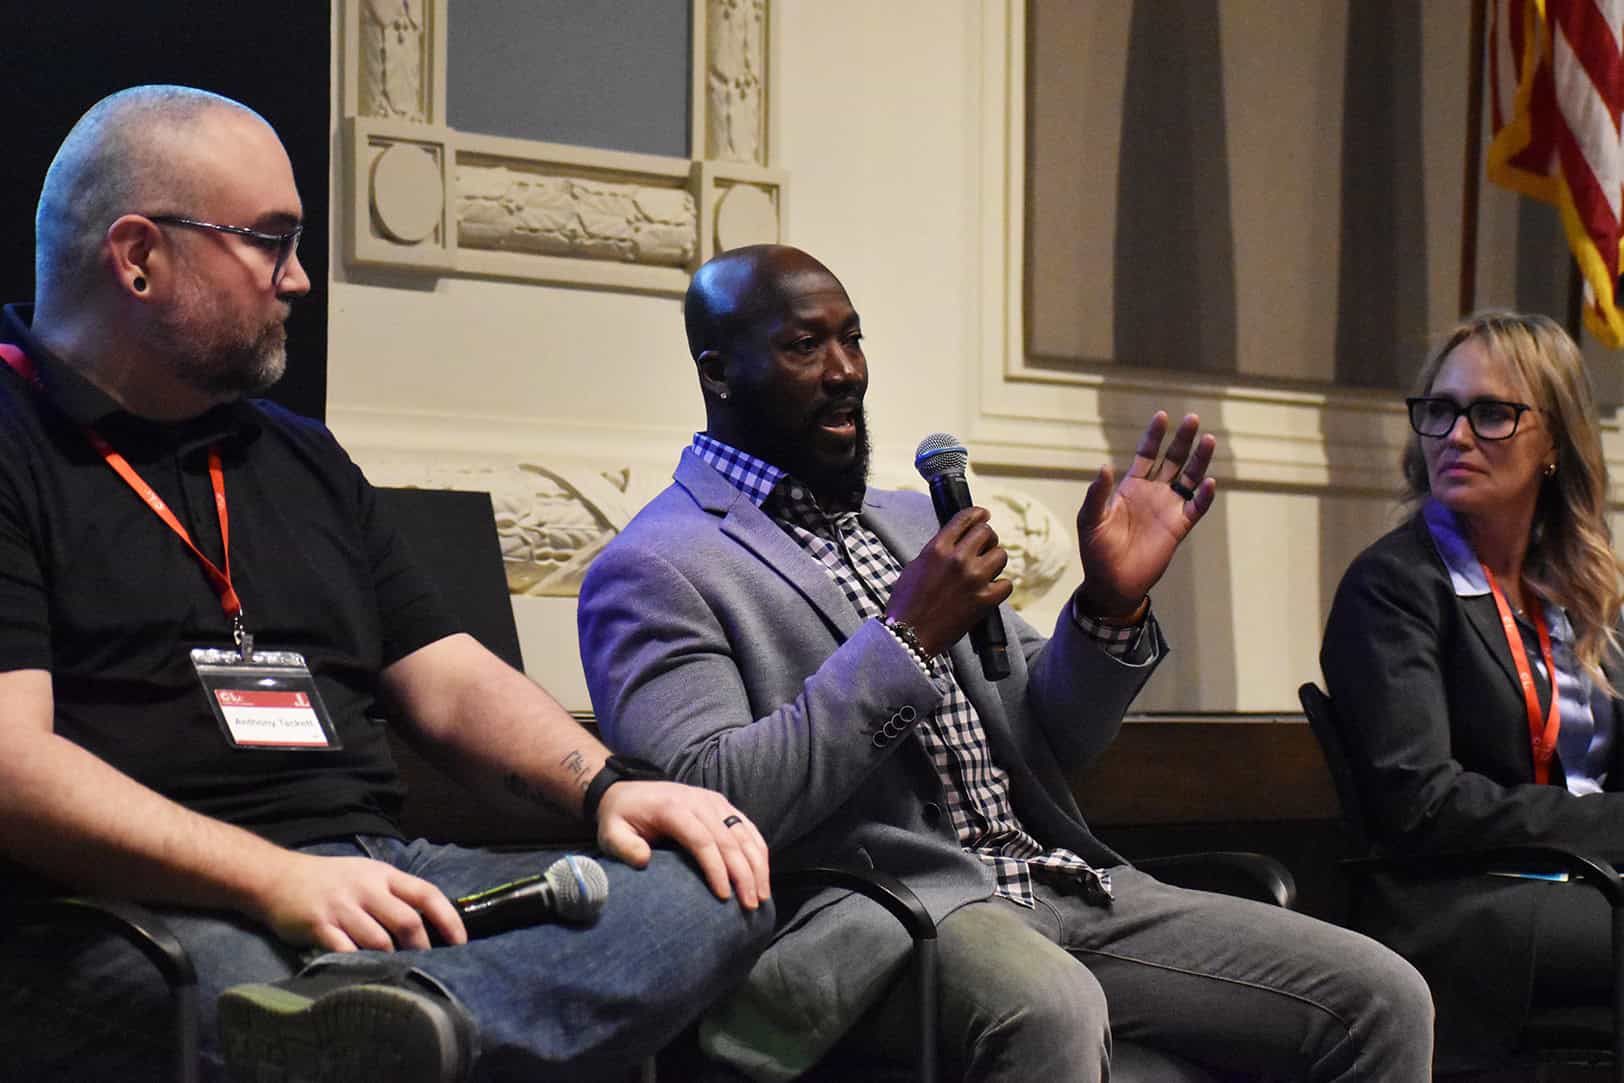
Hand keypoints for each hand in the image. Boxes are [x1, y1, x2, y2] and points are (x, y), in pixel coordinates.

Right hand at [253, 852, 465, 952]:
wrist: (277, 878)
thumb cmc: (331, 881)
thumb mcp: (367, 875)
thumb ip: (394, 895)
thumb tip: (430, 925)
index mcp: (384, 875)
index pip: (427, 894)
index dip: (448, 919)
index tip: (461, 943)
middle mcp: (366, 889)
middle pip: (407, 922)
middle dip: (422, 948)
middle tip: (427, 966)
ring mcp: (342, 907)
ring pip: (379, 941)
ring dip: (391, 960)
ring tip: (398, 973)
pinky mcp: (318, 925)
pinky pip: (345, 951)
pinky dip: (358, 965)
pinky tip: (363, 974)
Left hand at [596, 780, 770, 909]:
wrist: (627, 791)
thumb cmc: (621, 819)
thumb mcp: (610, 833)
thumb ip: (624, 847)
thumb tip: (645, 861)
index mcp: (673, 808)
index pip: (702, 840)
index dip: (716, 869)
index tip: (724, 897)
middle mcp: (699, 801)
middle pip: (729, 839)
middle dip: (743, 874)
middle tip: (750, 905)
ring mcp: (714, 801)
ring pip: (744, 833)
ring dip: (757, 865)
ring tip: (762, 895)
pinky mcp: (722, 805)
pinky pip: (747, 827)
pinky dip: (758, 850)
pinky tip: (762, 874)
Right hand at [885, 506, 1012, 656]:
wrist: (910, 635)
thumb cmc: (907, 603)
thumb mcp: (915, 567)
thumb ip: (937, 550)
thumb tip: (955, 541)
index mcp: (938, 548)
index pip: (965, 519)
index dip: (978, 514)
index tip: (984, 514)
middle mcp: (958, 560)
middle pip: (987, 533)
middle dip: (987, 538)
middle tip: (984, 547)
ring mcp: (974, 580)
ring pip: (1000, 555)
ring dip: (994, 560)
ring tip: (986, 570)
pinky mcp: (985, 601)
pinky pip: (1007, 583)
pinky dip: (1001, 586)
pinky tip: (991, 589)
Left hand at [1075, 411, 1216, 617]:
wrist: (1111, 582)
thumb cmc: (1096, 551)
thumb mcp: (1090, 519)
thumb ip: (1097, 494)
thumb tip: (1105, 466)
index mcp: (1131, 486)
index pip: (1147, 454)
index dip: (1154, 436)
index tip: (1162, 416)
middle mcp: (1153, 493)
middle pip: (1173, 460)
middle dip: (1182, 439)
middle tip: (1192, 418)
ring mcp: (1168, 508)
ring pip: (1189, 478)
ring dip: (1199, 460)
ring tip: (1208, 439)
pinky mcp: (1179, 527)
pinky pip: (1196, 507)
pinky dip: (1204, 495)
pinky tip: (1208, 481)